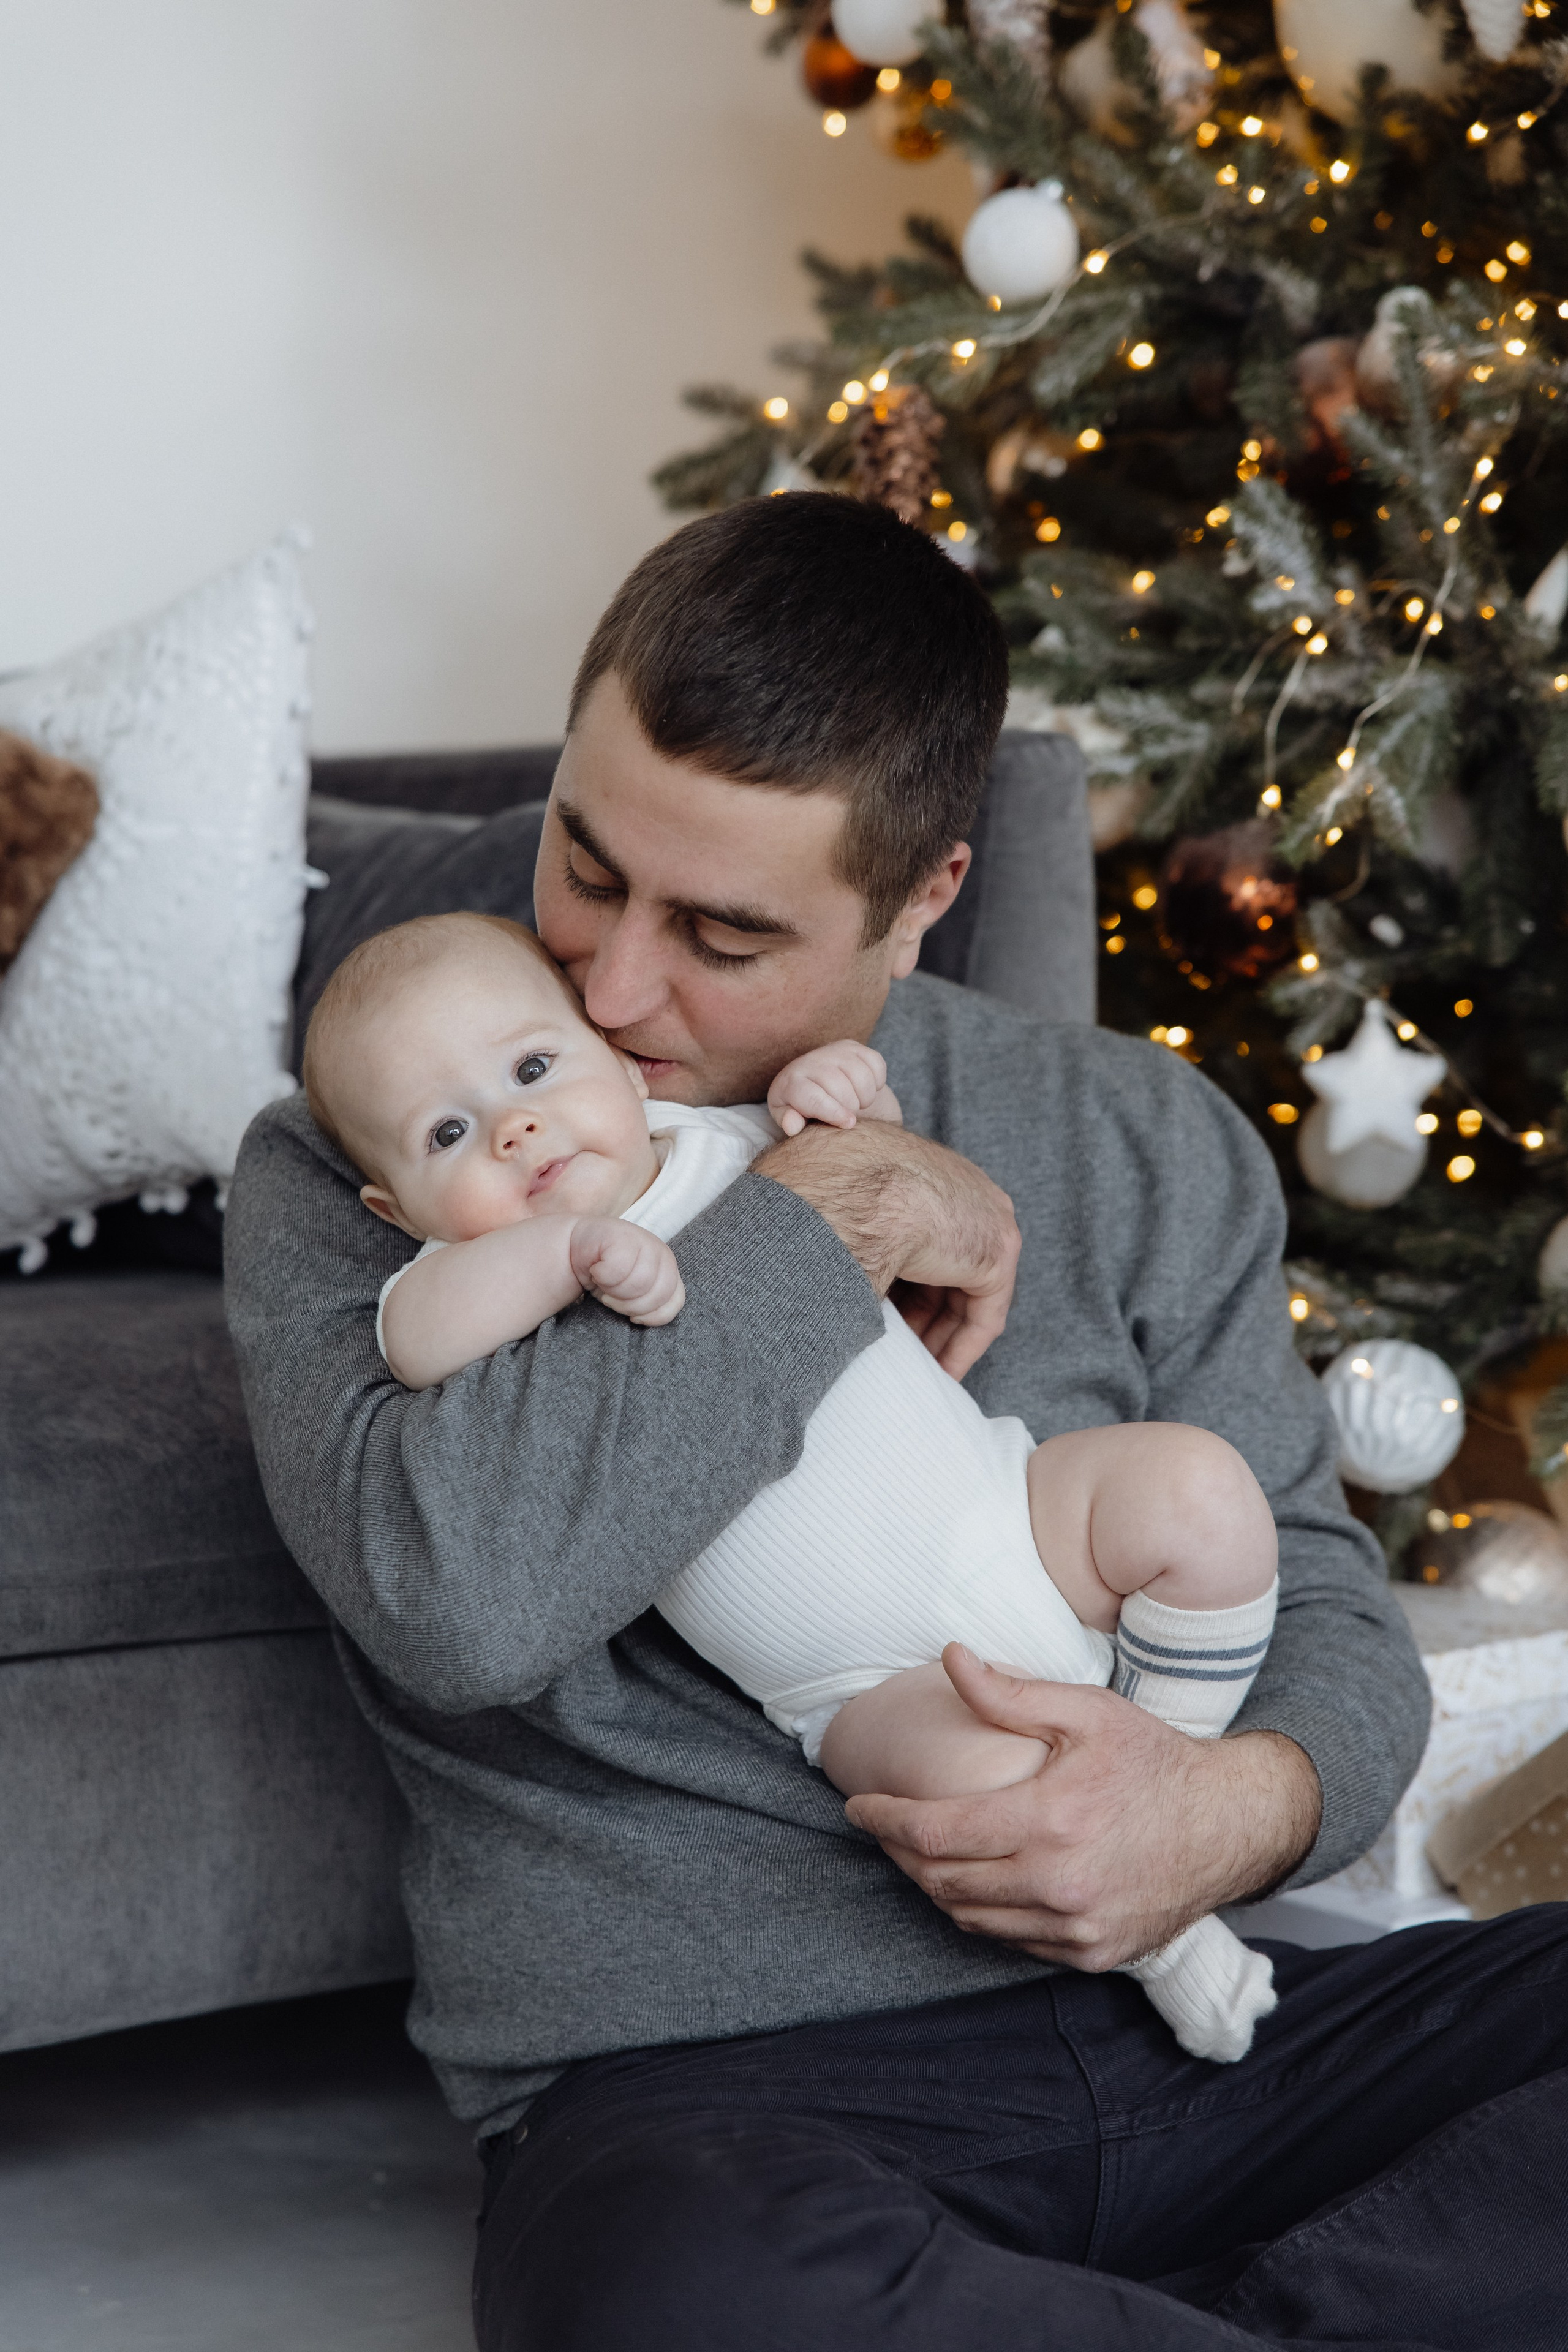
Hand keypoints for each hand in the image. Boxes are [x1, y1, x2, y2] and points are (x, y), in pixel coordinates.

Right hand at [569, 1219, 685, 1327]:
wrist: (578, 1245)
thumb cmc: (608, 1273)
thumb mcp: (632, 1295)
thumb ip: (649, 1304)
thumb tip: (645, 1319)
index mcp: (669, 1270)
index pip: (674, 1301)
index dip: (652, 1316)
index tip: (633, 1317)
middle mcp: (662, 1254)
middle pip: (655, 1296)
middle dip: (628, 1306)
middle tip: (611, 1297)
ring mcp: (645, 1242)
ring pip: (638, 1284)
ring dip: (612, 1290)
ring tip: (604, 1281)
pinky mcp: (623, 1236)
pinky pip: (616, 1270)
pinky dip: (601, 1275)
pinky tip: (597, 1268)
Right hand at [753, 1125, 1019, 1379]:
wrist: (843, 1192)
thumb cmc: (818, 1194)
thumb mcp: (834, 1214)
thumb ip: (846, 1239)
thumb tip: (811, 1275)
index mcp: (922, 1170)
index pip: (921, 1240)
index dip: (902, 1288)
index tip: (883, 1320)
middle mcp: (962, 1188)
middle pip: (948, 1270)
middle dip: (923, 1319)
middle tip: (900, 1354)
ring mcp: (986, 1216)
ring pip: (966, 1295)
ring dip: (940, 1339)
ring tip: (915, 1371)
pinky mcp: (996, 1252)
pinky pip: (984, 1313)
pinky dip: (962, 1347)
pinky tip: (940, 1372)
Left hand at [767, 1041, 900, 1136]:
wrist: (814, 1083)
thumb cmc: (801, 1105)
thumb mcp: (791, 1116)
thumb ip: (790, 1122)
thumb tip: (791, 1126)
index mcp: (792, 1082)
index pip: (814, 1098)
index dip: (834, 1113)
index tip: (849, 1123)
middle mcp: (811, 1061)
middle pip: (841, 1088)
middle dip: (851, 1107)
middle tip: (849, 1115)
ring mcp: (833, 1051)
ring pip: (861, 1075)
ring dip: (866, 1097)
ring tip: (857, 1104)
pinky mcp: (853, 1046)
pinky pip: (876, 1063)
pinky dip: (878, 1081)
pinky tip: (865, 1089)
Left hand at [844, 1645, 1321, 1967]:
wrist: (1228, 1826)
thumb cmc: (1154, 1760)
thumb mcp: (1086, 1711)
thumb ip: (1010, 1693)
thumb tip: (951, 1658)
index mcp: (1050, 1820)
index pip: (933, 1832)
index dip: (884, 1819)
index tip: (857, 1805)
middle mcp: (1058, 1884)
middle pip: (940, 1880)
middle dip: (899, 1852)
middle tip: (883, 1825)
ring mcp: (1075, 1928)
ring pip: (969, 1917)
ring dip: (934, 1885)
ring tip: (920, 1850)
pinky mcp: (1091, 1954)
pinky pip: (1011, 1940)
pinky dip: (982, 1912)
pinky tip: (975, 1880)